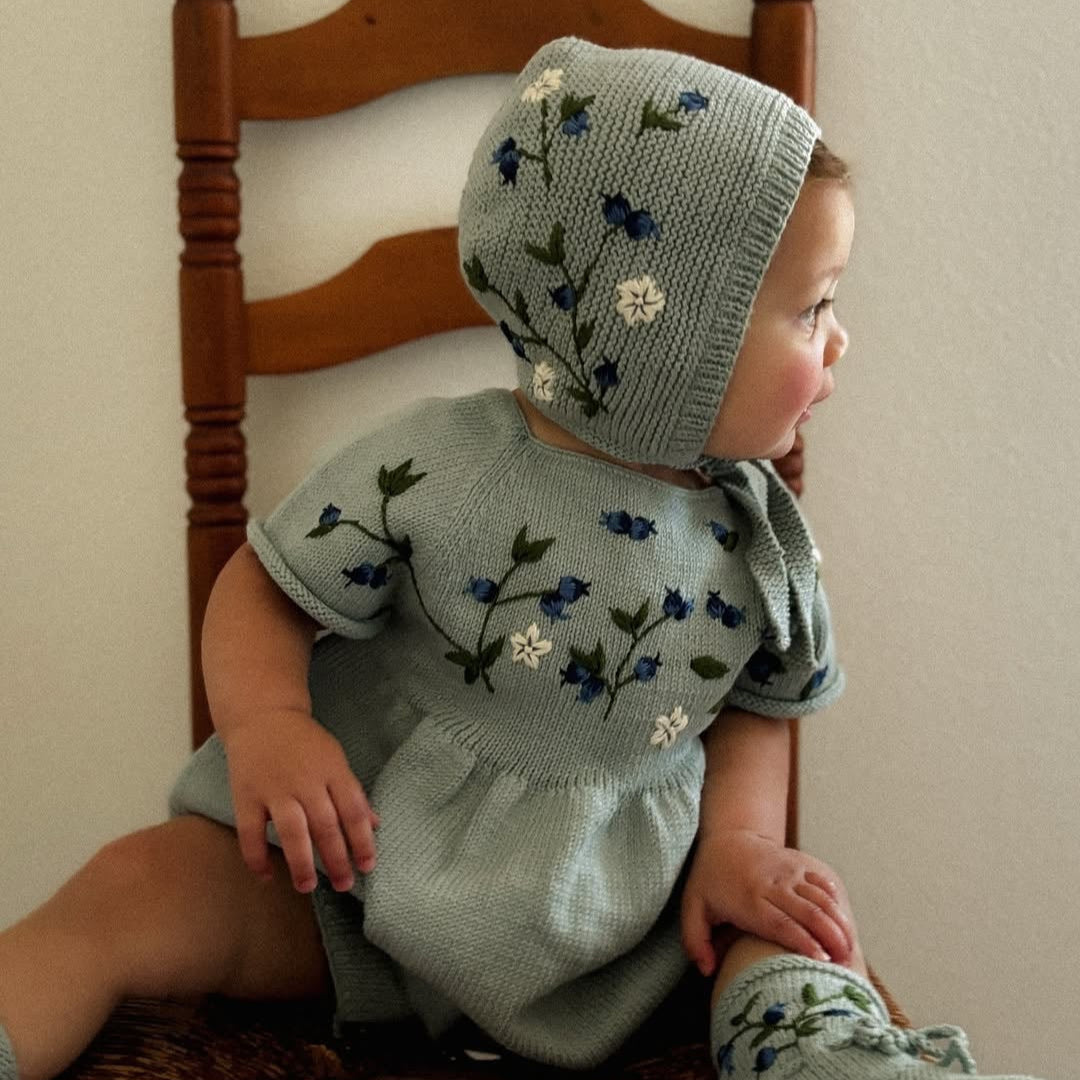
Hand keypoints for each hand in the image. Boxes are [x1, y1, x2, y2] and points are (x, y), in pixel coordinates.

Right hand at [222, 707, 379, 893]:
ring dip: (301, 863)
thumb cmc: (305, 742)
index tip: (368, 866)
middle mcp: (306, 781)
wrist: (262, 716)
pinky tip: (267, 876)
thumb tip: (374, 825)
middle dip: (337, 859)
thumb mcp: (336, 760)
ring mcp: (275, 789)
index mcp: (333, 770)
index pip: (353, 810)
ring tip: (308, 887)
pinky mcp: (246, 796)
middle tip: (344, 885)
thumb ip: (352, 793)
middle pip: (326, 825)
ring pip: (292, 831)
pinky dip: (257, 857)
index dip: (363, 840)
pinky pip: (251, 832)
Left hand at [681, 829, 855, 976]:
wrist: (728, 837)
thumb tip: (707, 970)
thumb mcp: (692, 907)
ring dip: (839, 923)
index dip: (803, 941)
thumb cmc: (710, 879)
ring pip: (822, 897)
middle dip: (830, 937)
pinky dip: (839, 902)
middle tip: (845, 963)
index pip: (780, 922)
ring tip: (851, 950)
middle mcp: (773, 884)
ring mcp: (790, 871)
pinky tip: (847, 923)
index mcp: (749, 899)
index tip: (821, 960)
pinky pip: (825, 881)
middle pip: (808, 911)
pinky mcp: (802, 864)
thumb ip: (694, 940)